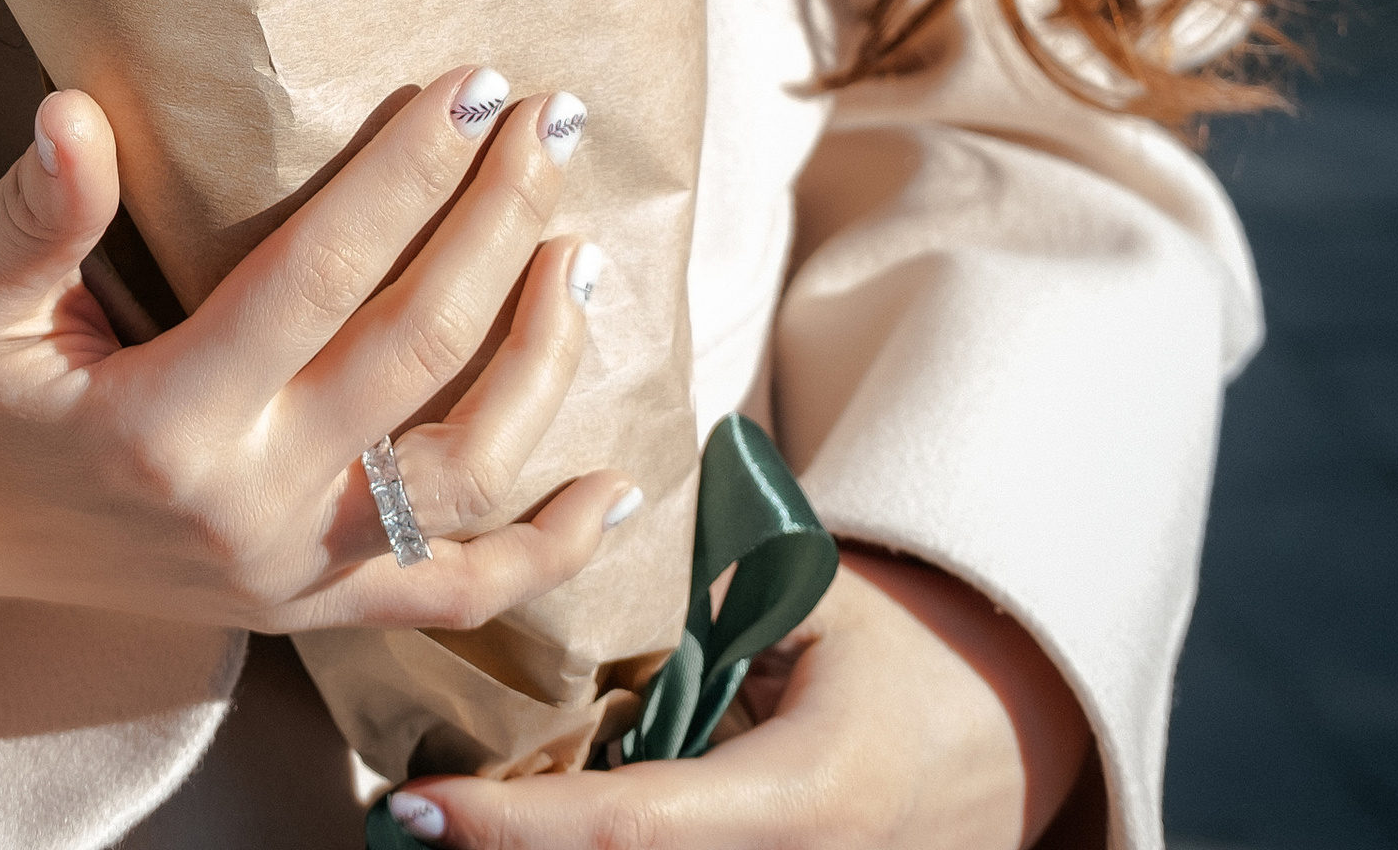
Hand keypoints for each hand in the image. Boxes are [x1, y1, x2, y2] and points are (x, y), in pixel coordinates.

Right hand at [0, 63, 632, 634]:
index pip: (320, 277)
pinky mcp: (310, 606)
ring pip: (463, 474)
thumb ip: (35, 209)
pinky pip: (452, 594)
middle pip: (415, 354)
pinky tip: (610, 482)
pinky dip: (543, 552)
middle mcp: (246, 506)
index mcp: (164, 419)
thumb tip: (74, 113)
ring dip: (541, 360)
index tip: (471, 85)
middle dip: (495, 225)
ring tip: (579, 249)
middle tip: (545, 121)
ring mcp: (290, 569)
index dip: (405, 176)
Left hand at [376, 546, 1096, 847]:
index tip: (413, 809)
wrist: (1002, 728)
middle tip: (396, 823)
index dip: (512, 829)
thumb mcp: (806, 602)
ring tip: (435, 829)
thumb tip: (559, 573)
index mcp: (804, 795)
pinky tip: (521, 827)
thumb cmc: (898, 643)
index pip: (629, 829)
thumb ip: (696, 608)